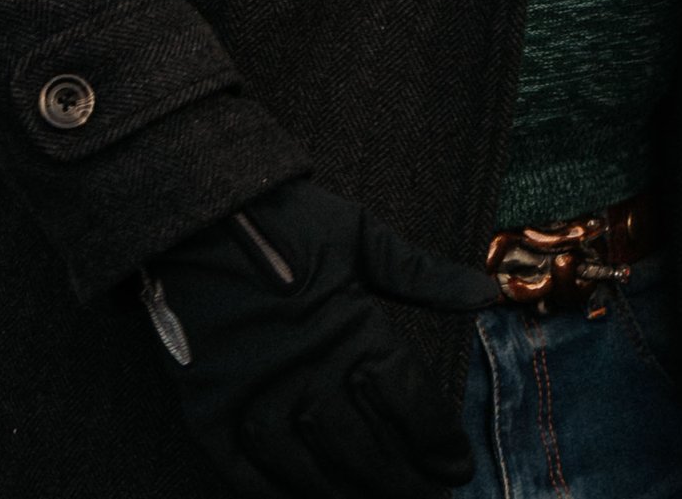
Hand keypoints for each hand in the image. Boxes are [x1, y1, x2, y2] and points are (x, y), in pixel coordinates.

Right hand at [142, 174, 496, 498]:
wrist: (193, 210)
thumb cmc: (285, 219)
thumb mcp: (362, 234)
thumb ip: (423, 274)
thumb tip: (488, 293)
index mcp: (349, 325)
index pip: (409, 403)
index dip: (439, 441)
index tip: (458, 463)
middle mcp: (305, 370)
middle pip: (369, 451)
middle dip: (407, 481)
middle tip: (429, 496)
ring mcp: (253, 398)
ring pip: (315, 476)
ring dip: (353, 497)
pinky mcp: (209, 414)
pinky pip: (251, 479)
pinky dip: (286, 498)